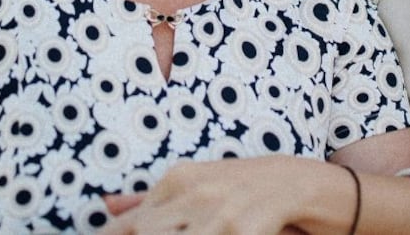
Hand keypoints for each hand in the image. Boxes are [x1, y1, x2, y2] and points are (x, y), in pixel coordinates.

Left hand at [98, 157, 307, 234]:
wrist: (303, 183)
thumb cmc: (243, 188)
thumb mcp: (195, 186)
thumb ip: (150, 201)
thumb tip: (106, 207)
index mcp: (178, 180)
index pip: (130, 225)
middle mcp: (195, 193)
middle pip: (146, 234)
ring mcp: (220, 214)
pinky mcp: (245, 232)